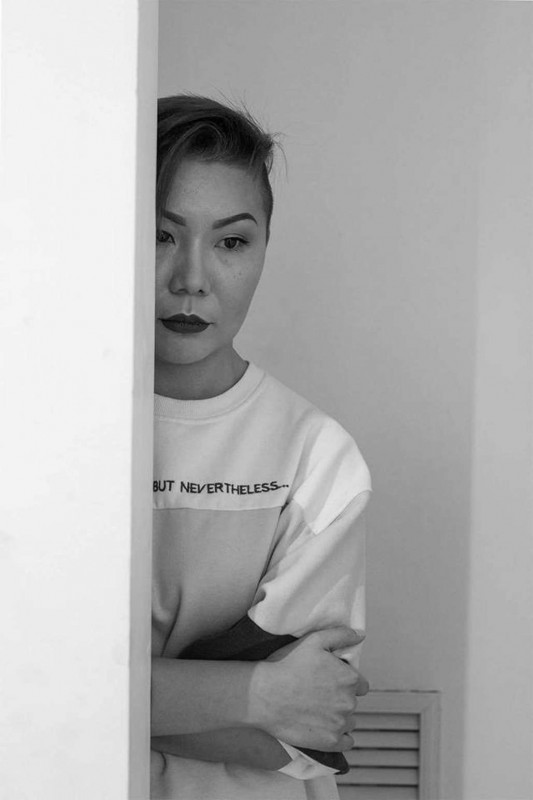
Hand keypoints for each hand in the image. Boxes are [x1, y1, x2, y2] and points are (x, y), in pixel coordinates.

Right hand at [249, 626, 368, 751]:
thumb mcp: (314, 641)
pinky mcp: (330, 742)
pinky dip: (338, 736)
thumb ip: (341, 635)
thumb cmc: (287, 665)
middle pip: (352, 702)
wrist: (263, 694)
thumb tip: (360, 635)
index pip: (360, 684)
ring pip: (349, 721)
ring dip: (338, 717)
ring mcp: (340, 724)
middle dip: (339, 698)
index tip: (329, 682)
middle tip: (317, 694)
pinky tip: (323, 728)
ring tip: (316, 711)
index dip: (345, 682)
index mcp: (349, 678)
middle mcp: (349, 702)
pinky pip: (346, 741)